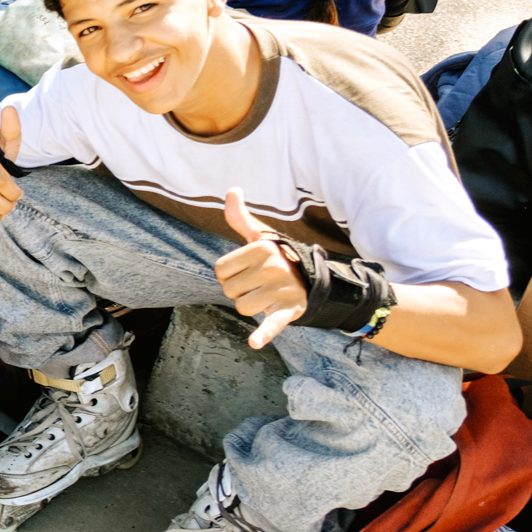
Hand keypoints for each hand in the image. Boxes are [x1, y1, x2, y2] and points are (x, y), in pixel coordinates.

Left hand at [214, 188, 307, 348]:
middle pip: (228, 290)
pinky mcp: (288, 310)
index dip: (228, 273)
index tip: (245, 270)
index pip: (220, 270)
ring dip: (250, 305)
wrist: (312, 279)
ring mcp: (281, 290)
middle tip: (257, 283)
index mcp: (261, 249)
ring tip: (266, 295)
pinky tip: (254, 342)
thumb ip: (240, 217)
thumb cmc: (277, 257)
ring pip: (242, 307)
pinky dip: (263, 334)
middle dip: (238, 290)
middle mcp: (272, 267)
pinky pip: (272, 324)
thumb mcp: (259, 235)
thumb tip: (232, 189)